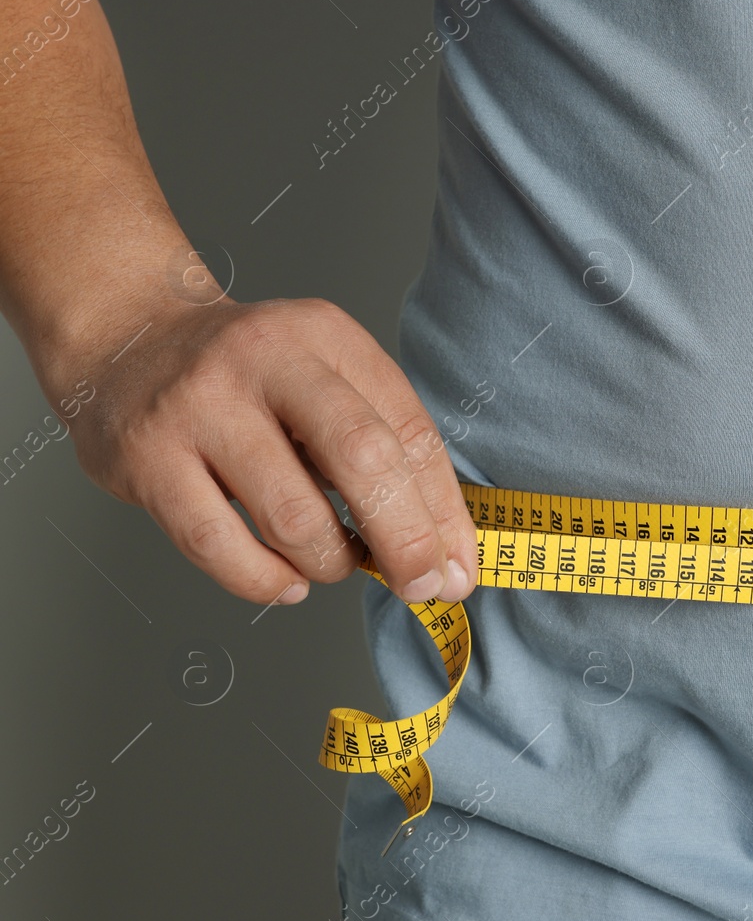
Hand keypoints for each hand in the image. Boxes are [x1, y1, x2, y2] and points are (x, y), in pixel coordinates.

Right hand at [49, 289, 478, 605]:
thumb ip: (384, 451)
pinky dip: (264, 580)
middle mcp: (265, 359)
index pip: (408, 430)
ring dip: (330, 562)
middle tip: (423, 584)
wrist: (123, 339)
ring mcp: (200, 406)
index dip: (443, 509)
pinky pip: (218, 544)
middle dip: (406, 539)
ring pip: (292, 514)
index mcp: (326, 336)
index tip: (460, 565)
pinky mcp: (146, 457)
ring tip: (334, 565)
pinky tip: (285, 582)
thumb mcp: (324, 379)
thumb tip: (446, 554)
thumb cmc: (248, 380)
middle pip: (362, 458)